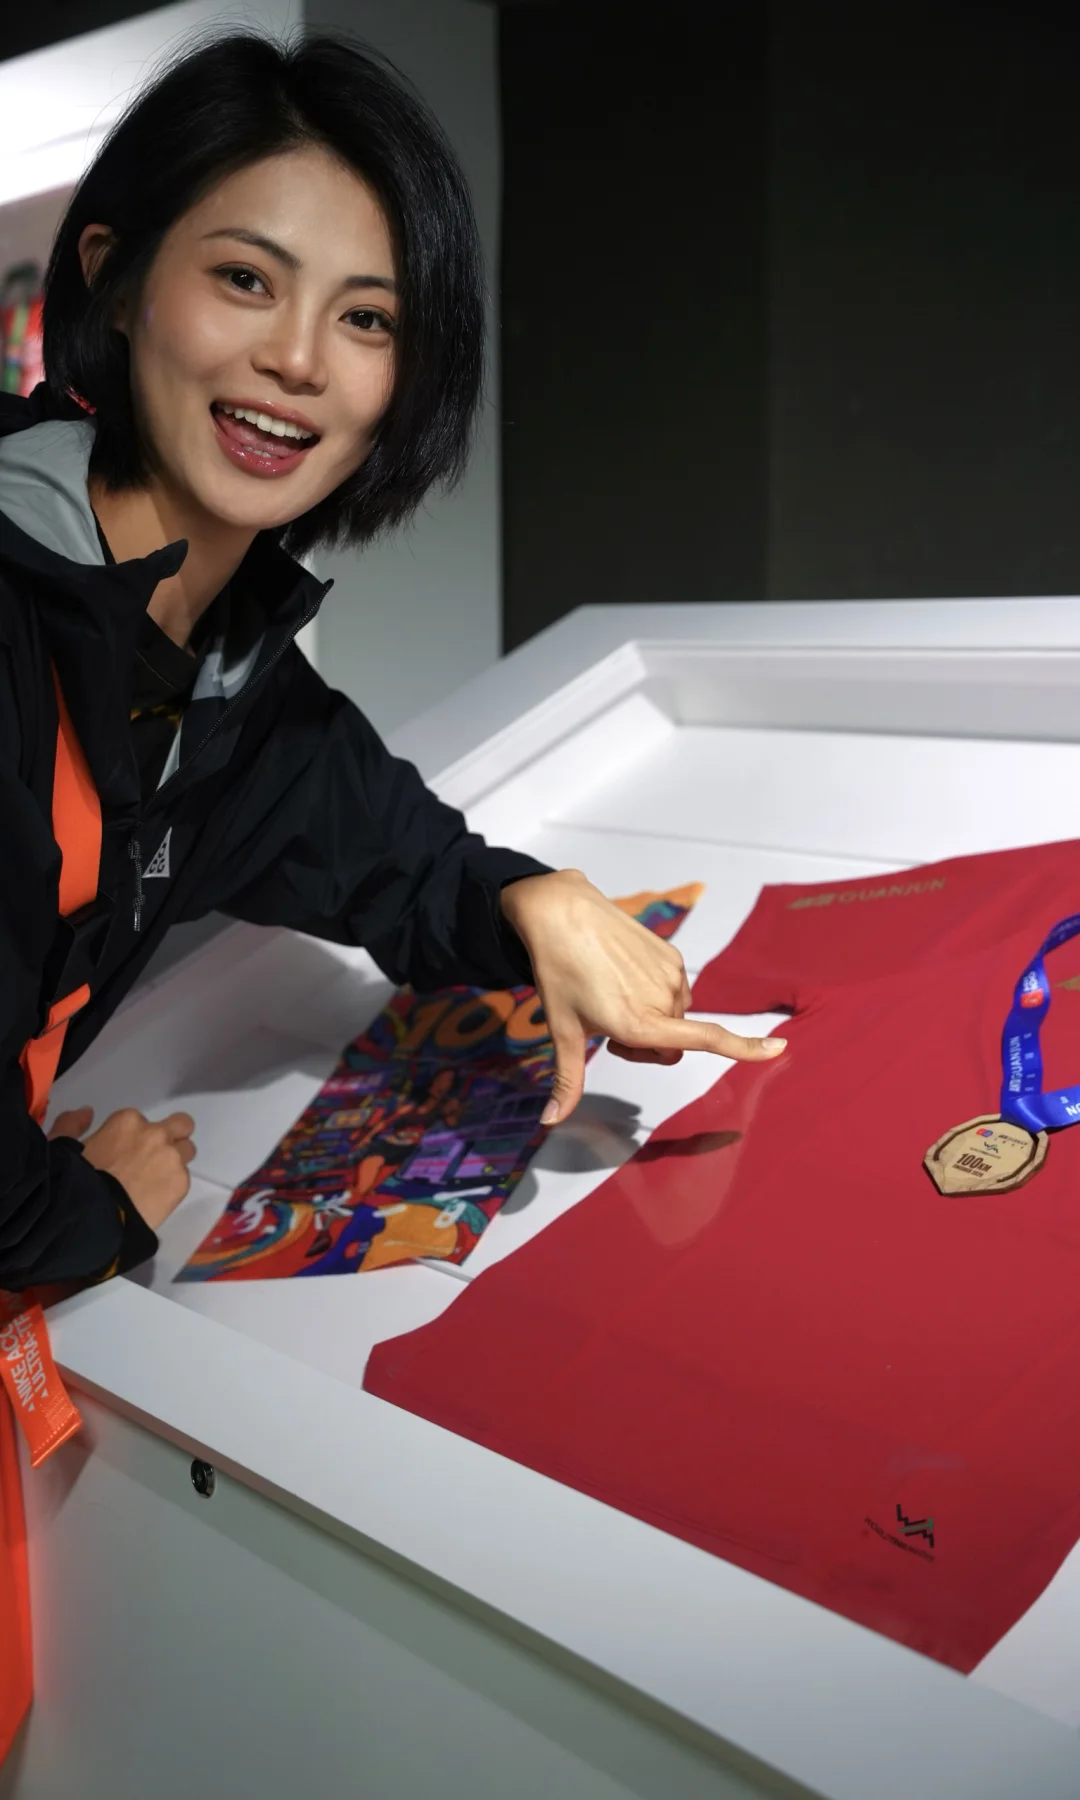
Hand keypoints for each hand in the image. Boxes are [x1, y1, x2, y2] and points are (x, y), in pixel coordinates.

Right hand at [49, 1105, 196, 1231]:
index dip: (135, 1138)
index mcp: (128, 1121)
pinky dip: (172, 1186)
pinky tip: (155, 1200)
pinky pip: (184, 1179)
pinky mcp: (181, 1182)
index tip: (125, 1153)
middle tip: (157, 1157)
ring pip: (187, 1152)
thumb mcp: (61, 1147)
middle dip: (173, 1137)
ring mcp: (172, 1157)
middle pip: (182, 1125)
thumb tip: (86, 1112)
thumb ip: (73, 1124)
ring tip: (156, 1182)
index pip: (142, 1121)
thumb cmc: (73, 1180)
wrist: (92, 1217)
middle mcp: (156, 1133)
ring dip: (175, 1161)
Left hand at [500, 869, 786, 1124]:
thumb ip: (568, 1081)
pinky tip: (622, 978)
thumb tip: (552, 1122)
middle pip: (674, 1045)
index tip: (780, 1049)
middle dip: (648, 1048)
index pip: (707, 1039)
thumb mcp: (563, 1031)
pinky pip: (674, 991)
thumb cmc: (559, 973)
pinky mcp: (672, 954)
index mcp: (642, 1022)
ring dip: (653, 1020)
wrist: (560, 912)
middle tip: (607, 1032)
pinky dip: (654, 995)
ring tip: (612, 999)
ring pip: (676, 1018)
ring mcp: (672, 974)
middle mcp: (665, 999)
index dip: (746, 1049)